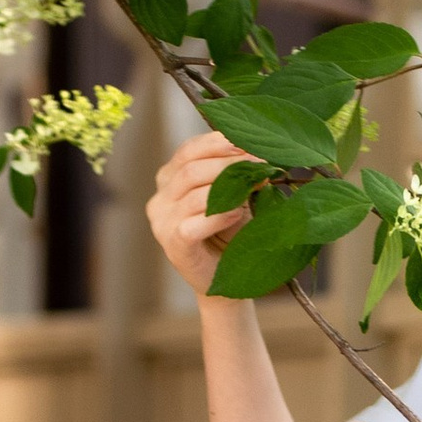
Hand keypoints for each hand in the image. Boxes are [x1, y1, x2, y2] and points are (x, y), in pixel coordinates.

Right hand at [147, 128, 250, 293]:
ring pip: (193, 194)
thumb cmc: (230, 233)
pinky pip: (193, 224)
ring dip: (229, 187)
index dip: (219, 143)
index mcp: (169, 179)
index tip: (249, 143)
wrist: (227, 279)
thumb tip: (256, 154)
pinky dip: (218, 216)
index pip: (188, 150)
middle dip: (230, 163)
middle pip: (191, 169)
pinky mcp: (173, 245)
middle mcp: (160, 198)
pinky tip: (237, 213)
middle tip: (261, 164)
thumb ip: (236, 174)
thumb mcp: (234, 196)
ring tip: (255, 186)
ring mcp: (162, 222)